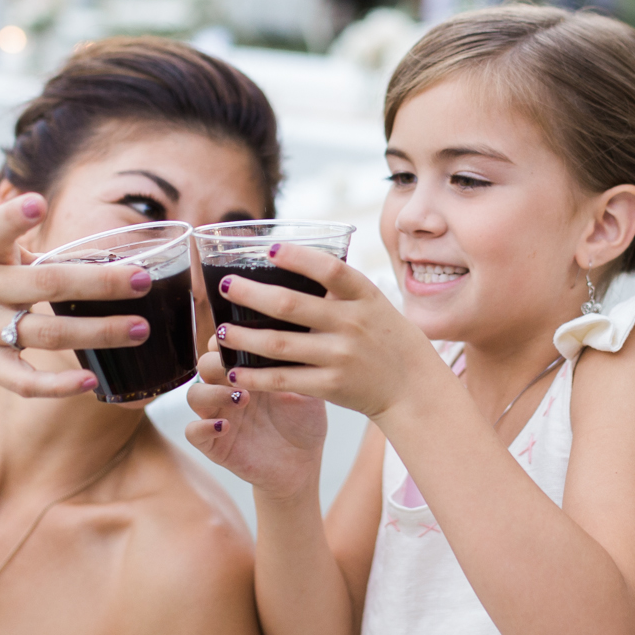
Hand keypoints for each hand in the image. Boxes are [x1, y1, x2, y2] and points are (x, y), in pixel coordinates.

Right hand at [0, 194, 153, 396]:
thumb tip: (108, 255)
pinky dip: (59, 385)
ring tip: (140, 329)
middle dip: (100, 283)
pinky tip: (92, 380)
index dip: (15, 216)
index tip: (39, 201)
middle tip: (142, 280)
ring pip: (47, 334)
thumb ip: (38, 255)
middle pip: (46, 284)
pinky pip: (25, 380)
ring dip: (99, 332)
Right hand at [185, 351, 327, 500]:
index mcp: (246, 372)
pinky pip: (192, 432)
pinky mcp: (214, 445)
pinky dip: (203, 427)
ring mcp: (218, 416)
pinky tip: (225, 426)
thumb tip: (301, 336)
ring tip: (242, 398)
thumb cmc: (304, 422)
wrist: (304, 463)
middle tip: (238, 370)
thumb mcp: (308, 390)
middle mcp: (227, 391)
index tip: (240, 339)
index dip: (225, 340)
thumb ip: (298, 366)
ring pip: (194, 395)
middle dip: (216, 363)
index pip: (222, 347)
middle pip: (204, 365)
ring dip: (212, 393)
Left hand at [203, 245, 447, 421]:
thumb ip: (338, 288)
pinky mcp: (331, 386)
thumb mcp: (373, 303)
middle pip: (291, 305)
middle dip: (251, 294)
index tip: (269, 248)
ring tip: (220, 331)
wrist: (413, 387)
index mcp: (364, 295)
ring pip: (279, 344)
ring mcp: (340, 356)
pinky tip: (234, 372)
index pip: (330, 269)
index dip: (298, 257)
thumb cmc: (386, 338)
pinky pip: (284, 379)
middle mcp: (351, 323)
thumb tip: (289, 263)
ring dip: (244, 338)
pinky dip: (255, 377)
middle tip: (224, 286)